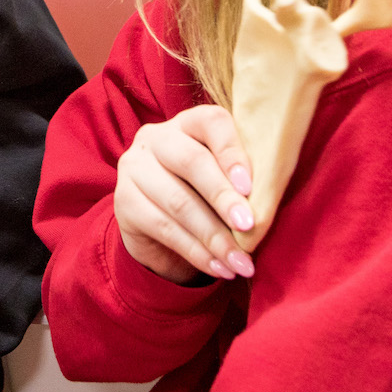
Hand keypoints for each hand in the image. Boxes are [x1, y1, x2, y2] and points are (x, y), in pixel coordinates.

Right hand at [114, 104, 258, 284]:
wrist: (161, 227)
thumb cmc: (205, 195)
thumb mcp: (225, 180)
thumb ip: (243, 182)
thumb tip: (268, 205)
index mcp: (189, 123)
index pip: (211, 122)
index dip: (233, 152)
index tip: (251, 187)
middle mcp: (156, 138)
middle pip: (192, 162)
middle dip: (224, 198)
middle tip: (249, 226)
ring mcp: (134, 168)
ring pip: (179, 203)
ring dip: (215, 237)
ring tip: (241, 262)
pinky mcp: (123, 202)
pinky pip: (164, 229)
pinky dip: (197, 253)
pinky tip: (220, 268)